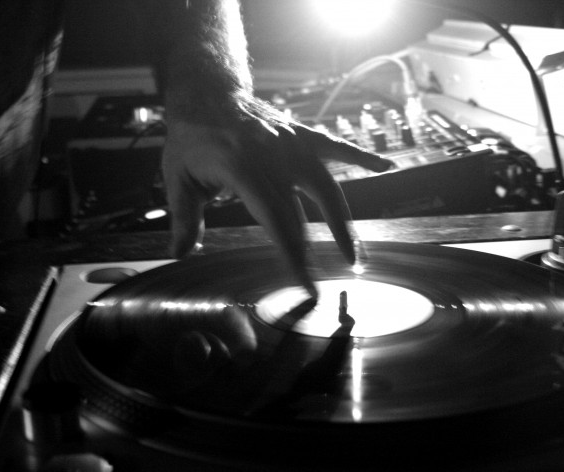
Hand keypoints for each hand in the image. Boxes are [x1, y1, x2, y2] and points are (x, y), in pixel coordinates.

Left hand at [161, 96, 393, 295]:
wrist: (207, 92)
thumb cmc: (191, 138)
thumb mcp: (177, 178)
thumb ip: (184, 218)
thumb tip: (179, 253)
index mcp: (244, 170)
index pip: (276, 222)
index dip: (295, 257)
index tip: (307, 287)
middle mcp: (274, 157)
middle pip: (305, 212)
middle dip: (318, 250)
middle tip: (333, 281)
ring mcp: (292, 144)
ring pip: (326, 186)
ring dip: (343, 221)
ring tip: (354, 254)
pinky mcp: (300, 135)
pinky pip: (335, 147)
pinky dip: (360, 157)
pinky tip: (385, 167)